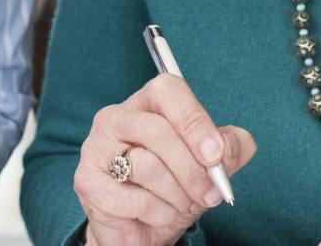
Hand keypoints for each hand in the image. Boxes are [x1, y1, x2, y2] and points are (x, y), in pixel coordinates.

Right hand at [73, 74, 256, 245]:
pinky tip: (158, 214)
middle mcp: (115, 118)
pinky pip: (135, 197)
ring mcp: (96, 149)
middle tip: (211, 194)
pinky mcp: (89, 182)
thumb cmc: (173, 189)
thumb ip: (229, 149)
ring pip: (148, 166)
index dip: (195, 121)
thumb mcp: (210, 167)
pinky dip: (159, 213)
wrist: (141, 230)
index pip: (167, 91)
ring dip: (177, 195)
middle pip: (158, 131)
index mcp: (146, 104)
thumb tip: (231, 145)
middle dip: (193, 169)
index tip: (216, 155)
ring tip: (180, 204)